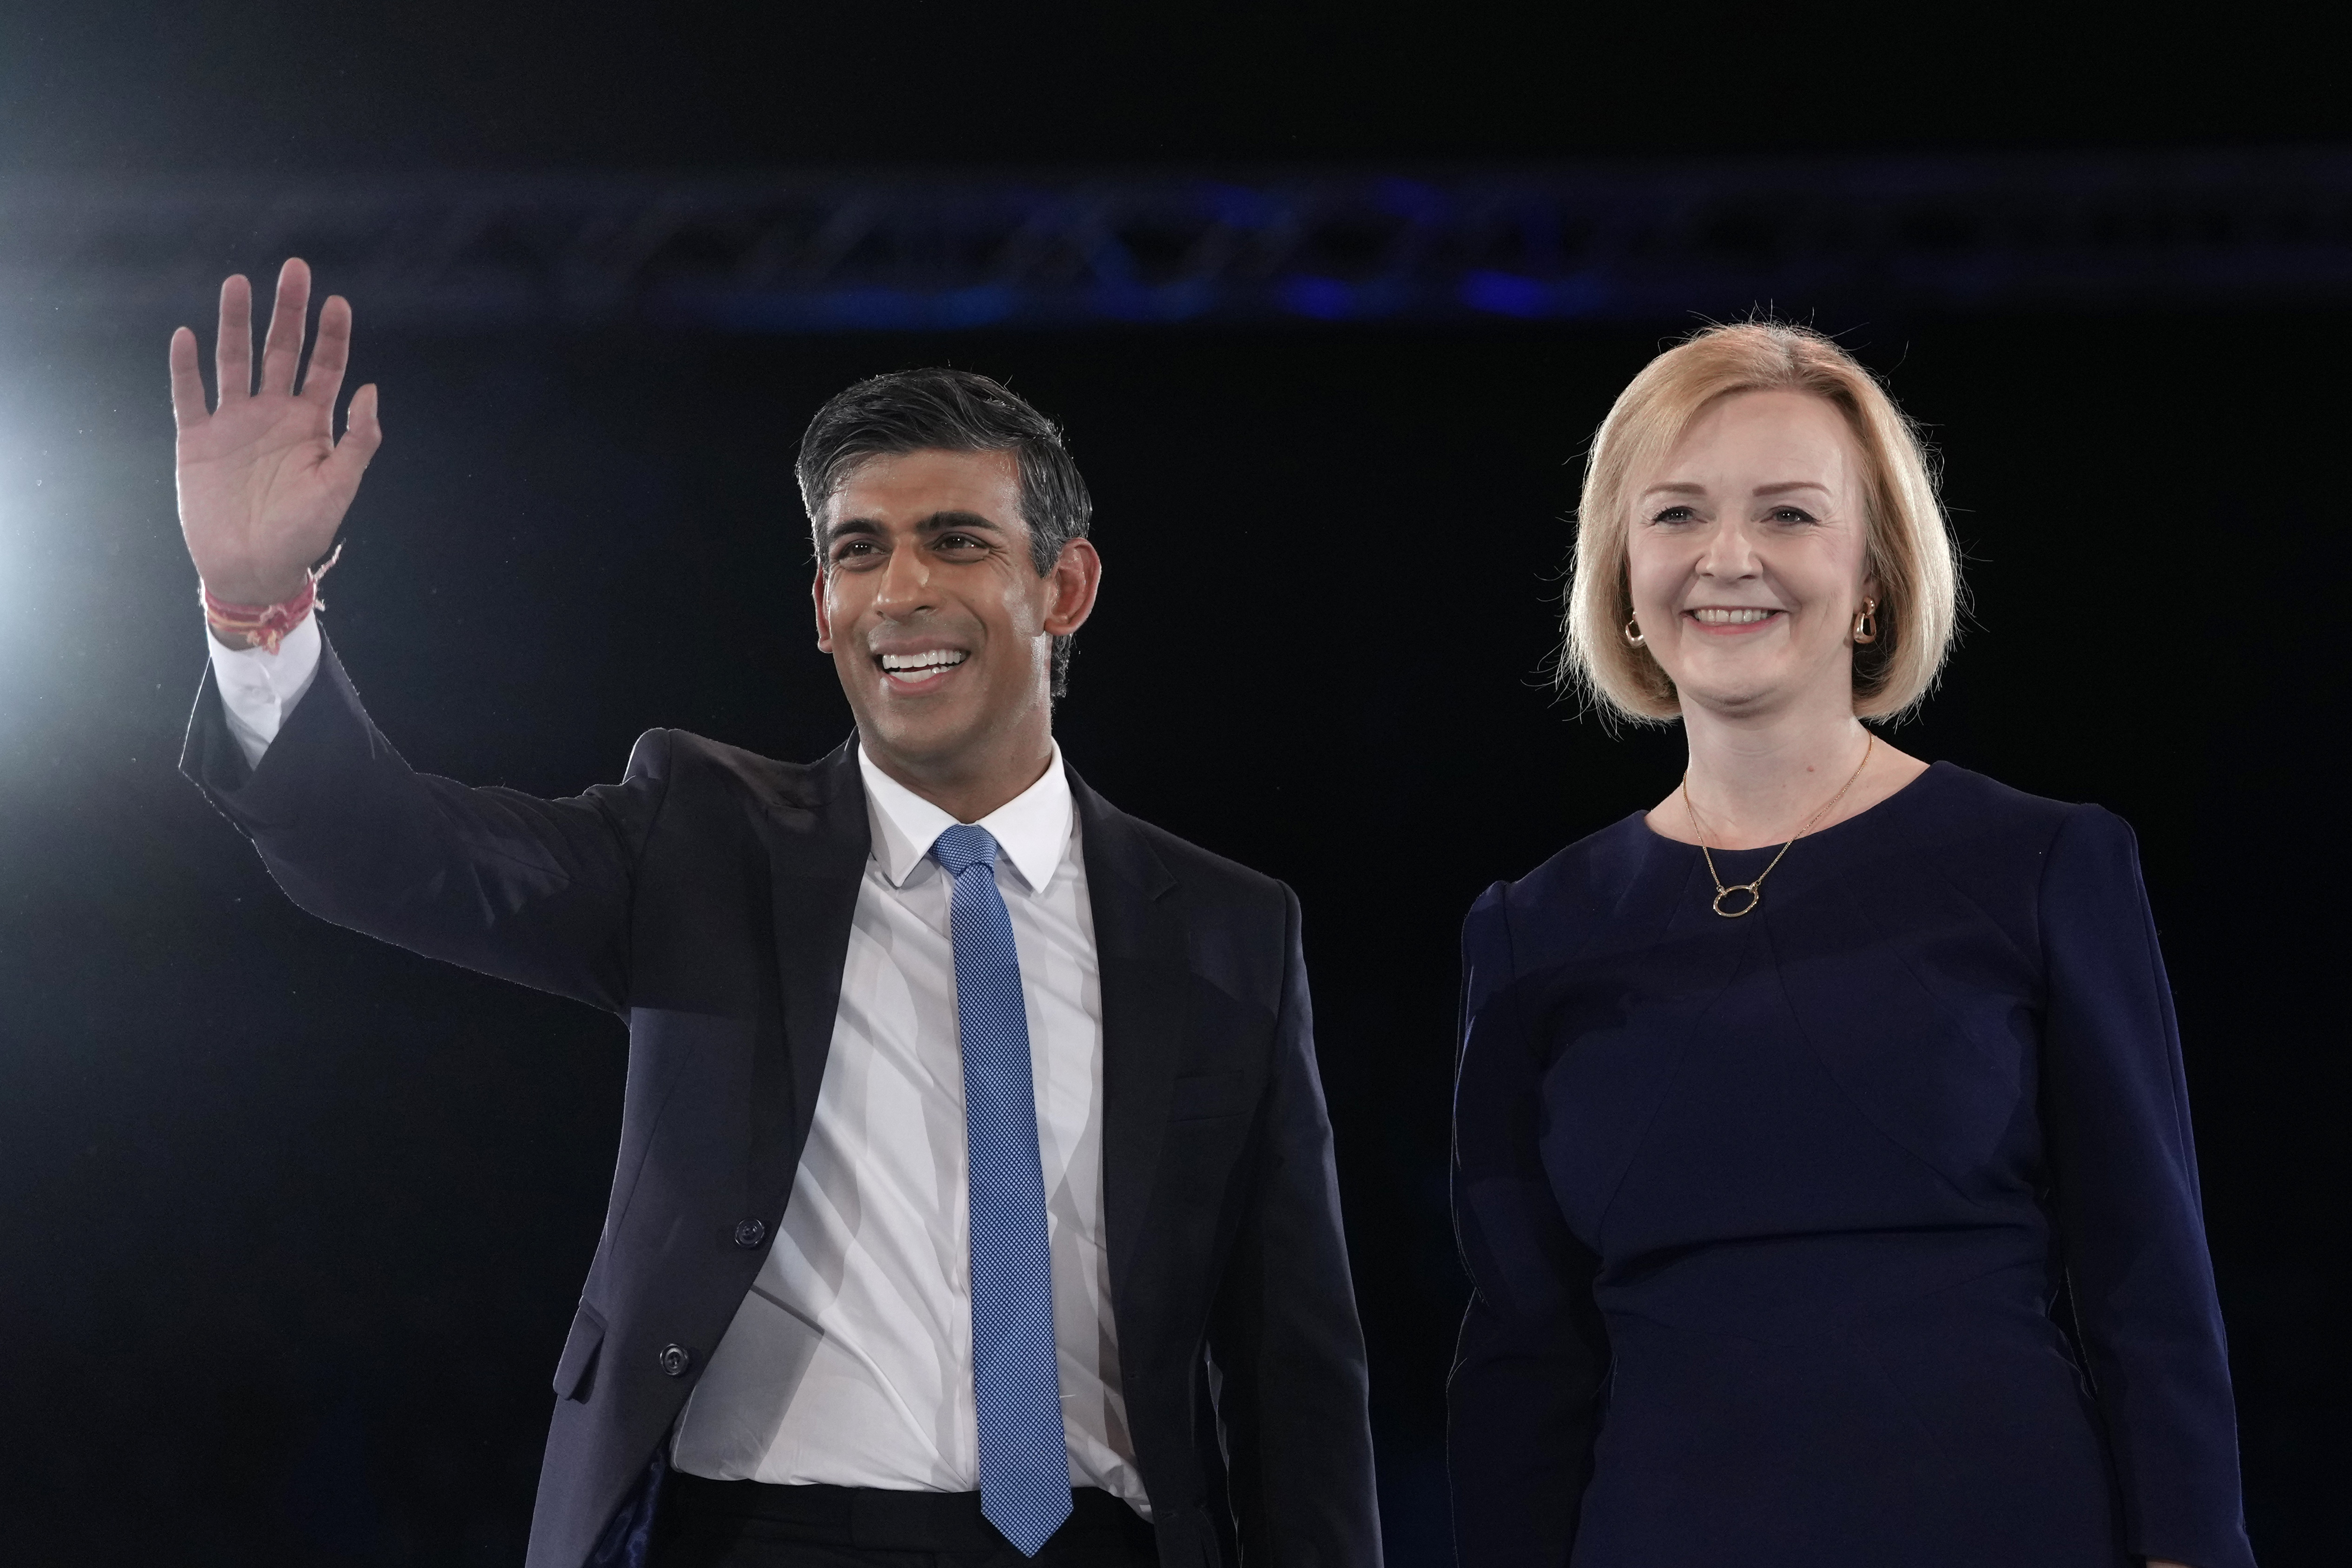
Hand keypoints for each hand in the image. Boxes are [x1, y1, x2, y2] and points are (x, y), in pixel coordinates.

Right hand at [171, 257, 381, 608]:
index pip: (324, 368)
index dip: (331, 335)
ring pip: (234, 361)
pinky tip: (187, 335)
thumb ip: (357, 442)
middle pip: (280, 351)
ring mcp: (233, 423)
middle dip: (287, 312)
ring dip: (236, 323)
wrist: (253, 568)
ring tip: (238, 284)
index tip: (337, 301)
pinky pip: (189, 395)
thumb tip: (370, 390)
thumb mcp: (339, 488)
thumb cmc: (302, 533)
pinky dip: (186, 367)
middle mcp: (272, 414)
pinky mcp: (197, 439)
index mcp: (311, 424)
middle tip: (294, 269)